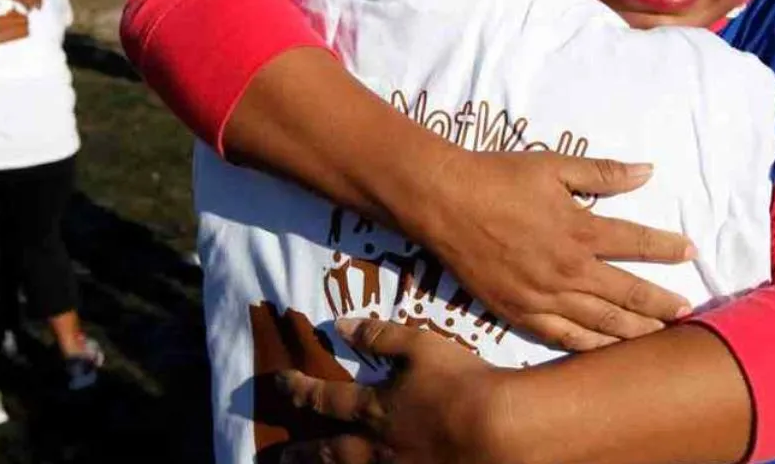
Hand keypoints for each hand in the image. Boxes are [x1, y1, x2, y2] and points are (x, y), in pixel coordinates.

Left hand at [276, 318, 509, 463]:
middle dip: (300, 453)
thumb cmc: (460, 382)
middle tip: (276, 457)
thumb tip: (340, 324)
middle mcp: (377, 445)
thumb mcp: (419, 346)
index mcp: (374, 407)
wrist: (498, 430)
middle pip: (328, 452)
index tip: (280, 383)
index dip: (299, 390)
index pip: (325, 398)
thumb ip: (380, 336)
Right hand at [407, 151, 695, 351]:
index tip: (691, 253)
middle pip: (627, 294)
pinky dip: (590, 346)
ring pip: (600, 323)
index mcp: (580, 230)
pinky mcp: (519, 311)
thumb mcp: (554, 166)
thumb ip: (603, 173)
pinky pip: (562, 336)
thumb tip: (648, 171)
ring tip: (659, 337)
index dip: (668, 248)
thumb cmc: (498, 178)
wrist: (444, 202)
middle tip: (686, 312)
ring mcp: (543, 296)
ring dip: (634, 330)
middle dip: (661, 304)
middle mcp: (567, 269)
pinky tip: (607, 349)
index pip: (638, 242)